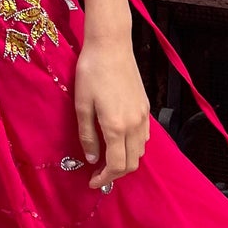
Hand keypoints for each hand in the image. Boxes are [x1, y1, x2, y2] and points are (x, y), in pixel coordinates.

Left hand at [73, 35, 150, 188]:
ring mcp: (143, 116)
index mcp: (115, 126)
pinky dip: (134, 147)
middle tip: (98, 174)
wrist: (111, 46)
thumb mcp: (81, 105)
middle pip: (132, 163)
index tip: (92, 182)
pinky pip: (144, 137)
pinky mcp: (146, 107)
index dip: (105, 178)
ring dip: (126, 161)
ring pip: (140, 151)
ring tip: (108, 159)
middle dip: (116, 174)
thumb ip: (87, 135)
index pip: (117, 165)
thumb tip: (92, 159)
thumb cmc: (91, 72)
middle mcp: (134, 125)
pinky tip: (120, 141)